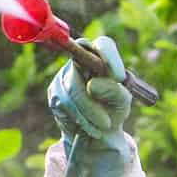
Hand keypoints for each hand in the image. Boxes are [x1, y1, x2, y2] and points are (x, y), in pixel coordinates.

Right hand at [47, 36, 132, 176]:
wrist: (98, 132)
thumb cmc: (113, 110)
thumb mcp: (121, 102)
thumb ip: (114, 91)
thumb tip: (92, 85)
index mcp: (102, 57)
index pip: (103, 44)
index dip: (109, 55)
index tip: (118, 77)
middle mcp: (81, 61)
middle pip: (82, 67)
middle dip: (95, 97)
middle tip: (107, 123)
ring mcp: (64, 76)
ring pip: (72, 90)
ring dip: (89, 114)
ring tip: (104, 127)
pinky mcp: (54, 93)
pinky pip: (65, 104)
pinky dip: (80, 119)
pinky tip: (90, 128)